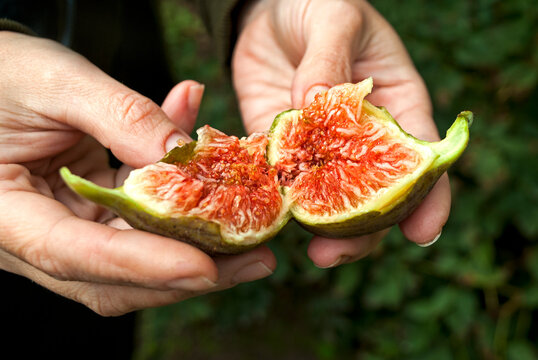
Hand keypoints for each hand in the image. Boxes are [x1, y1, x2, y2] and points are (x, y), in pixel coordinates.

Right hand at [0, 31, 274, 314]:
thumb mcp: (54, 82)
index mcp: (3, 213)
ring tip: (255, 237)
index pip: (73, 253)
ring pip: (136, 262)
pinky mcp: (93, 216)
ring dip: (198, 249)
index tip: (205, 267)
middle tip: (255, 260)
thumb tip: (184, 155)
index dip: (142, 265)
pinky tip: (214, 171)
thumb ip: (119, 115)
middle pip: (114, 277)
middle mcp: (34, 237)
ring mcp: (66, 230)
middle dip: (188, 274)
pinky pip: (143, 222)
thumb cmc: (2, 74)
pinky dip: (182, 204)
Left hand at [232, 0, 448, 266]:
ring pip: (327, 199)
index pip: (417, 159)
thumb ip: (330, 59)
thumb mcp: (336, 19)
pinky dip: (278, 202)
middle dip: (362, 231)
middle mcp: (358, 137)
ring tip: (313, 254)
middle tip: (339, 252)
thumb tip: (316, 106)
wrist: (271, 11)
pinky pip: (281, 178)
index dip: (427, 199)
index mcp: (393, 106)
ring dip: (321, 230)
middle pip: (371, 195)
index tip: (422, 233)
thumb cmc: (319, 5)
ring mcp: (318, 147)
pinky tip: (271, 222)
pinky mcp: (280, 146)